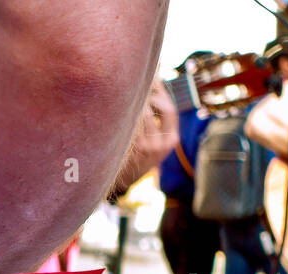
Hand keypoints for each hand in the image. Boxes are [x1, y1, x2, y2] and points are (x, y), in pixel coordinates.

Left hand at [110, 80, 179, 197]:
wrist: (125, 179)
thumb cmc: (141, 153)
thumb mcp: (158, 140)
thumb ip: (159, 118)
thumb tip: (156, 82)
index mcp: (171, 141)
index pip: (170, 110)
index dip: (162, 93)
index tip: (154, 80)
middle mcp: (160, 145)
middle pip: (157, 108)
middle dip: (149, 93)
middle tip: (138, 83)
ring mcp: (144, 148)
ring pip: (141, 113)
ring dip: (134, 100)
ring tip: (125, 92)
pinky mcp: (128, 149)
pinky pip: (127, 123)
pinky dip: (123, 112)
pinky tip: (116, 105)